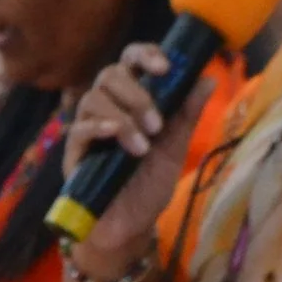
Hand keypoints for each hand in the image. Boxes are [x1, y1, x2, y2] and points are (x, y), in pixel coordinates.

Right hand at [62, 46, 211, 271]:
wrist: (131, 226)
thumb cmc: (149, 185)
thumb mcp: (175, 149)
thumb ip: (186, 114)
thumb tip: (208, 78)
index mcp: (133, 99)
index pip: (131, 61)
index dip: (145, 54)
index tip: (163, 67)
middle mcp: (108, 107)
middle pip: (110, 74)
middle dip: (136, 94)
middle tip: (156, 124)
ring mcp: (89, 127)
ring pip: (94, 98)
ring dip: (122, 117)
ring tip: (142, 147)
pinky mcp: (74, 151)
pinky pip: (80, 128)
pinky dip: (99, 127)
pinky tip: (115, 136)